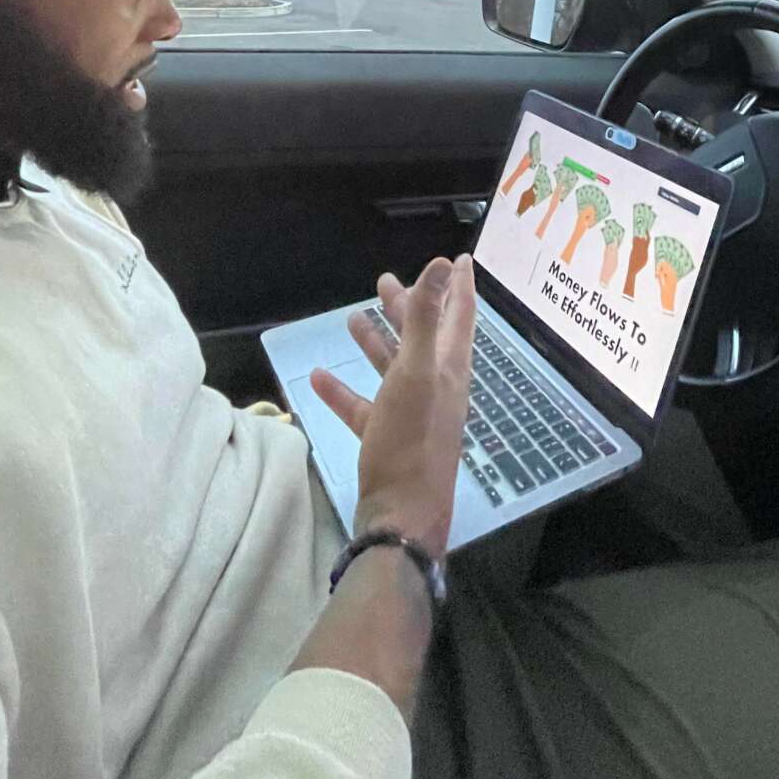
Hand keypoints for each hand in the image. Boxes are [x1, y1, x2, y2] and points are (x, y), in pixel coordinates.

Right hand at [310, 254, 474, 561]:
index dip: (459, 287)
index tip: (460, 259)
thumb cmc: (411, 441)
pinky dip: (344, 389)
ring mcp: (413, 416)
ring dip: (376, 342)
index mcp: (450, 369)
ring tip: (352, 317)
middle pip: (424, 339)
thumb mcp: (417, 372)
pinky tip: (317, 376)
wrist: (399, 518)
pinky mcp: (387, 441)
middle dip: (408, 308)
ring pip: (395, 369)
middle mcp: (437, 388)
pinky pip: (365, 406)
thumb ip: (425, 317)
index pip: (461, 317)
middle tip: (385, 281)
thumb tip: (441, 263)